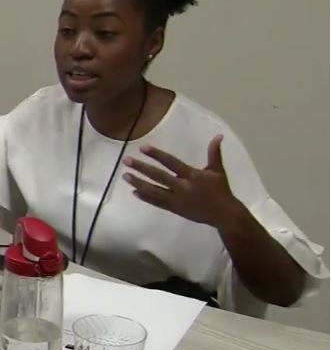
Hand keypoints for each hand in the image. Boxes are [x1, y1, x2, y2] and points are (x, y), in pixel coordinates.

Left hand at [121, 134, 240, 227]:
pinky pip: (157, 202)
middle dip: (141, 168)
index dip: (157, 155)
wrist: (224, 214)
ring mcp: (176, 200)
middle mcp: (182, 187)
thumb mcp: (217, 170)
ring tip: (125, 176)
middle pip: (158, 176)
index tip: (142, 148)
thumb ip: (214, 153)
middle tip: (126, 161)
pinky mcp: (174, 209)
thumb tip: (218, 136)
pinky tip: (134, 192)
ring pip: (154, 191)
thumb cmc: (221, 190)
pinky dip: (145, 197)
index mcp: (192, 175)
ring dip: (138, 183)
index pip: (171, 162)